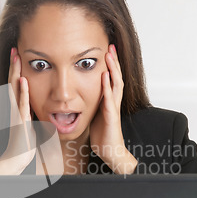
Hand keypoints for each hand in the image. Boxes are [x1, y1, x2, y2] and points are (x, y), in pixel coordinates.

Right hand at [0, 47, 36, 174]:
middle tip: (14, 49)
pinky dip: (22, 92)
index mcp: (17, 109)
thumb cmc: (21, 148)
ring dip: (16, 73)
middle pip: (13, 83)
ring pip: (15, 90)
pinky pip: (22, 105)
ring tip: (16, 57)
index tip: (18, 57)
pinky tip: (23, 81)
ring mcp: (15, 115)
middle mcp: (14, 109)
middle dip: (14, 66)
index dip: (17, 71)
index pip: (16, 86)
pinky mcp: (19, 123)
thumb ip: (31, 118)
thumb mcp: (29, 128)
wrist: (12, 163)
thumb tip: (38, 112)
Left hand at [89, 44, 136, 174]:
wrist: (109, 151)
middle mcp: (113, 102)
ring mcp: (114, 109)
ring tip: (110, 56)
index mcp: (109, 100)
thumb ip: (91, 103)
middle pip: (116, 77)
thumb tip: (80, 96)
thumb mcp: (94, 114)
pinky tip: (105, 77)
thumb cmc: (102, 134)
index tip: (106, 50)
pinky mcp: (112, 117)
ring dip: (113, 69)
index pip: (111, 78)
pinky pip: (110, 100)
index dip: (110, 64)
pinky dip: (107, 87)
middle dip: (114, 61)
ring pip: (116, 85)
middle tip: (111, 46)